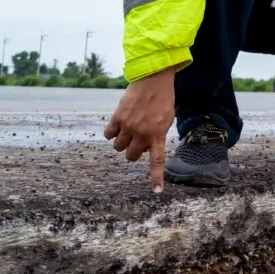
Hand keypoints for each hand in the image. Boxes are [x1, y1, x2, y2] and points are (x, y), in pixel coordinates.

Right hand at [103, 68, 175, 193]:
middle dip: (133, 151)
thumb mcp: (166, 120)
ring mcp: (128, 127)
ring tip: (128, 130)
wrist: (153, 80)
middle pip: (130, 156)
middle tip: (137, 140)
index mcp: (157, 135)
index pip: (157, 162)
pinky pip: (108, 135)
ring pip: (118, 147)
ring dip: (122, 142)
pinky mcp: (117, 118)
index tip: (157, 193)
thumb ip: (157, 135)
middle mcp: (142, 134)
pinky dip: (112, 133)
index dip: (156, 178)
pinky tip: (118, 124)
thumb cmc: (162, 100)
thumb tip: (145, 148)